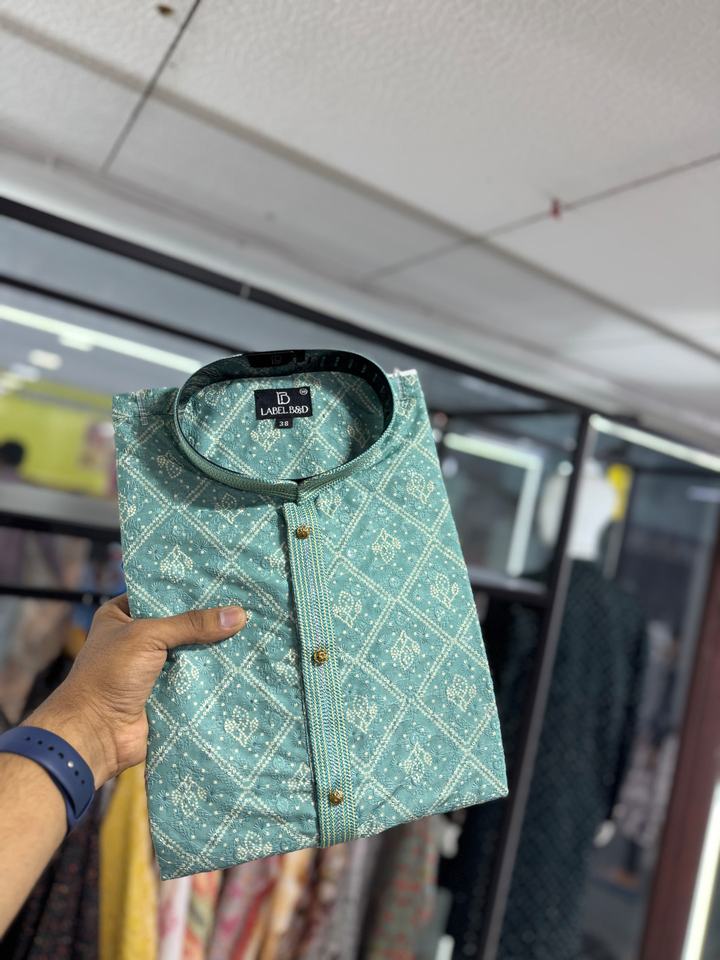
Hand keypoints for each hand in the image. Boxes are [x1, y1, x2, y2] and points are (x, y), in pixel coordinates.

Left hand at [22, 595, 246, 786]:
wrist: (96, 733)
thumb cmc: (110, 674)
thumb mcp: (149, 636)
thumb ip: (192, 624)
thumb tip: (239, 614)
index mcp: (120, 616)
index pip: (160, 594)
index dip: (190, 590)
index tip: (225, 583)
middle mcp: (135, 639)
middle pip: (180, 624)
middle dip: (208, 621)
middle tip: (245, 606)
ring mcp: (150, 669)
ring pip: (190, 653)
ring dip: (214, 649)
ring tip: (250, 631)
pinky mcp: (164, 694)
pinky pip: (193, 679)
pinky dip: (212, 675)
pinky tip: (240, 663)